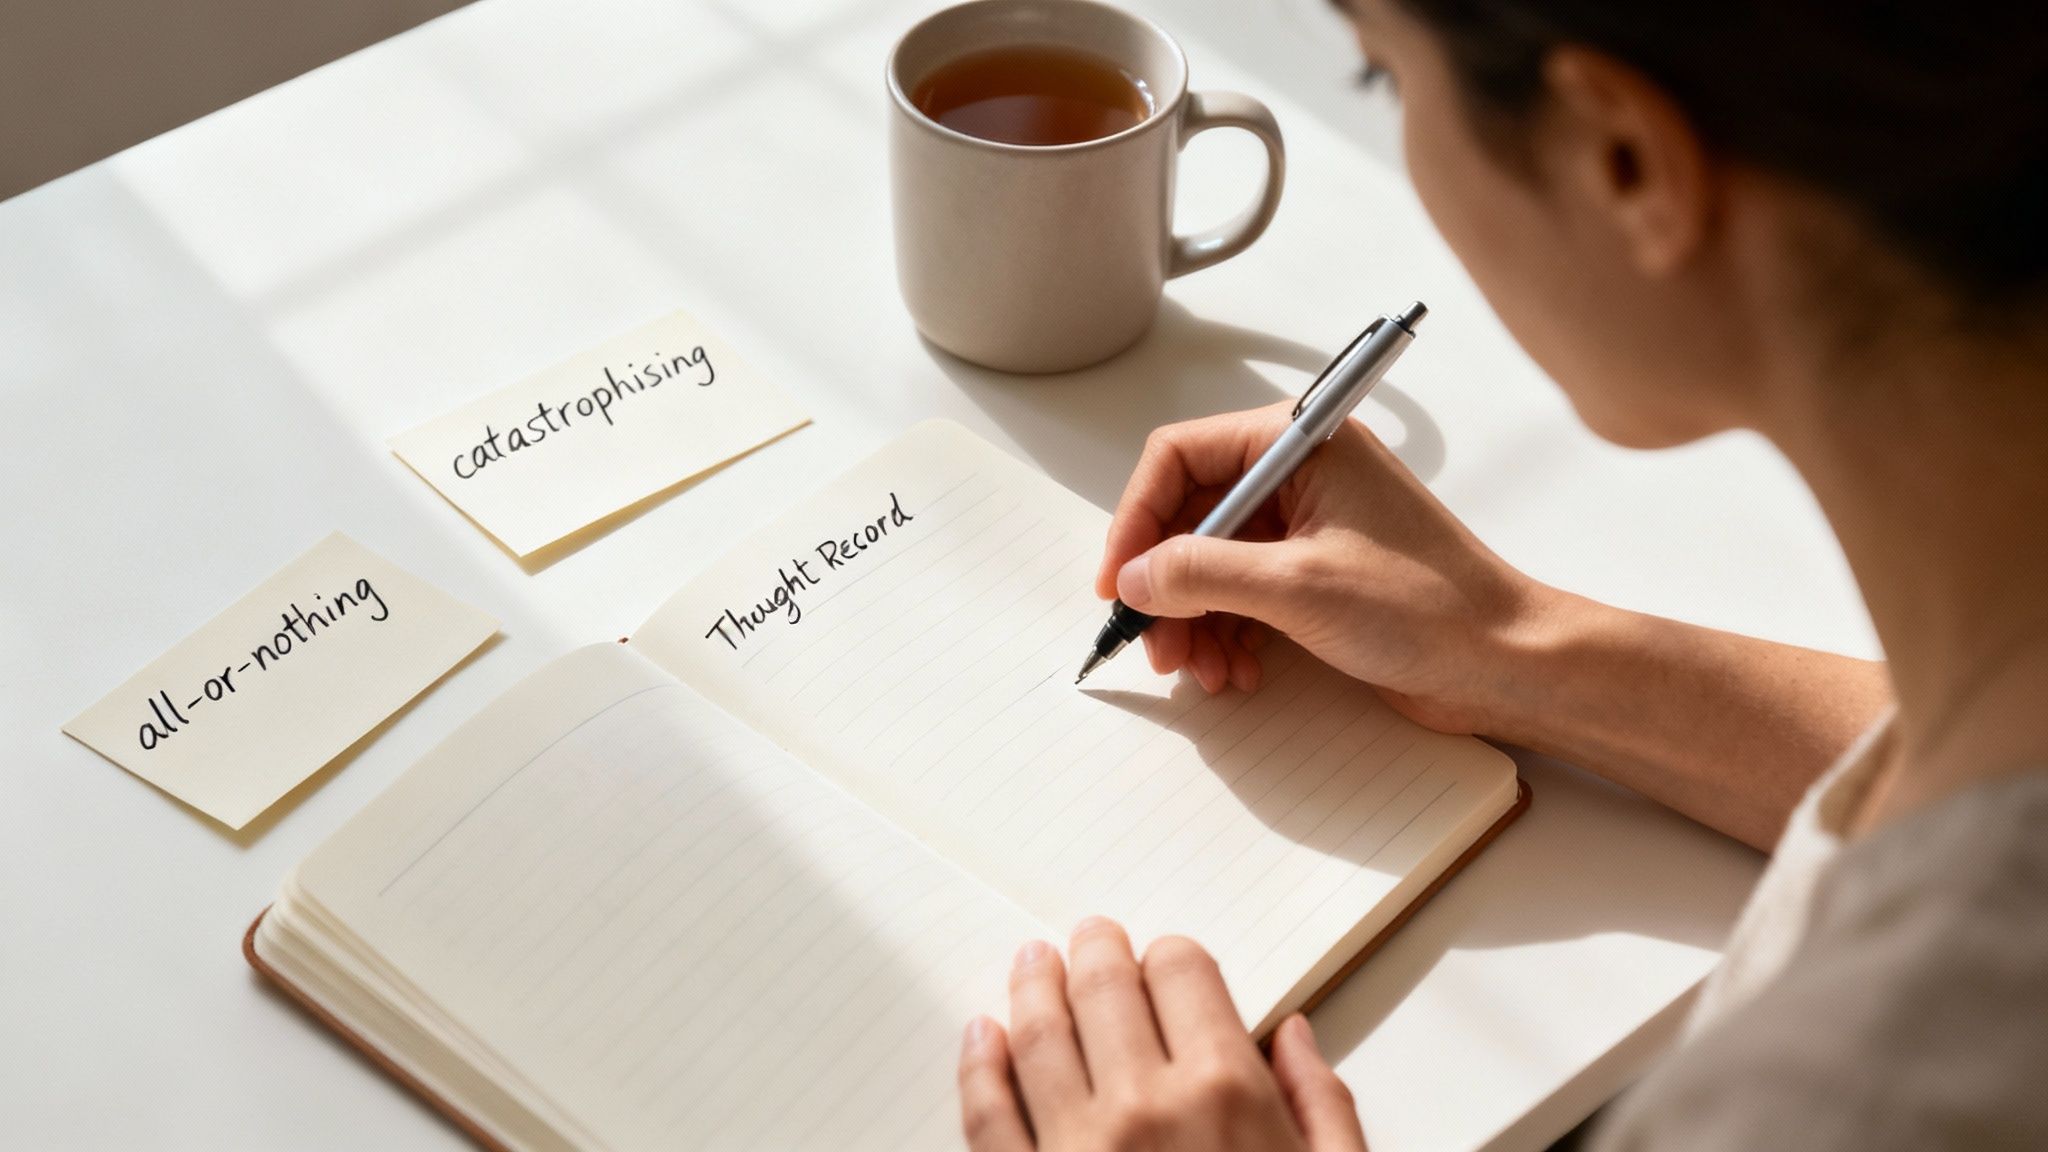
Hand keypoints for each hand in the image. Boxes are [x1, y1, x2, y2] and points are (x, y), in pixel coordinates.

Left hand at [958, 919, 1366, 1151]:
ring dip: (1032, 986)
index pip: (1184, 972)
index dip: (1173, 957)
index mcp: (1228, 1092)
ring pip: (1036, 1034)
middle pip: (1106, 986)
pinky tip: (981, 1036)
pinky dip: (979, 1065)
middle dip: (1098, 951)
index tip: (1166, 961)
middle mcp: (1145, 1107)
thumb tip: (1293, 1039)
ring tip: (1032, 964)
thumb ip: (1323, 1107)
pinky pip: (987, 1115)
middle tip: (1091, 938)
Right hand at [1096, 402, 1550, 734]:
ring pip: (1211, 564)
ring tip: (1202, 673)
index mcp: (1299, 444)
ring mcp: (1308, 524)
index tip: (1119, 580)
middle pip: (1189, 517)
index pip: (1180, 457)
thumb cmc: (1427, 606)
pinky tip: (1237, 673)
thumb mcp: (1297, 586)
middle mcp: (1299, 474)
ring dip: (1194, 621)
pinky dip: (1228, 634)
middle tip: (1155, 645)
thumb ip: (1202, 574)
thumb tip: (1136, 577)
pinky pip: (1243, 594)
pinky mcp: (1316, 574)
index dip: (1137, 519)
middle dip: (1166, 586)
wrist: (1505, 662)